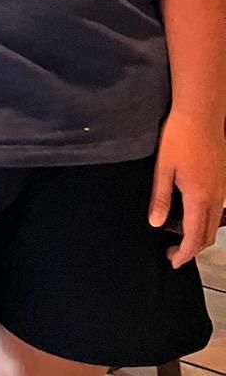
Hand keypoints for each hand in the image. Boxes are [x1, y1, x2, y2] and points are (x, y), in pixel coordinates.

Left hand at [149, 110, 225, 267]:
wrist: (201, 113)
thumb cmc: (179, 137)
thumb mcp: (163, 167)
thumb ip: (161, 197)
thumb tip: (156, 224)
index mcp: (200, 197)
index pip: (195, 237)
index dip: (185, 254)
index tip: (173, 262)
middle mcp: (216, 197)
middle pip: (208, 235)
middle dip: (192, 248)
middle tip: (171, 250)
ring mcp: (223, 189)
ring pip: (215, 223)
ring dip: (199, 233)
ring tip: (176, 231)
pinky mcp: (224, 180)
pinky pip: (217, 209)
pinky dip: (205, 219)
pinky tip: (188, 210)